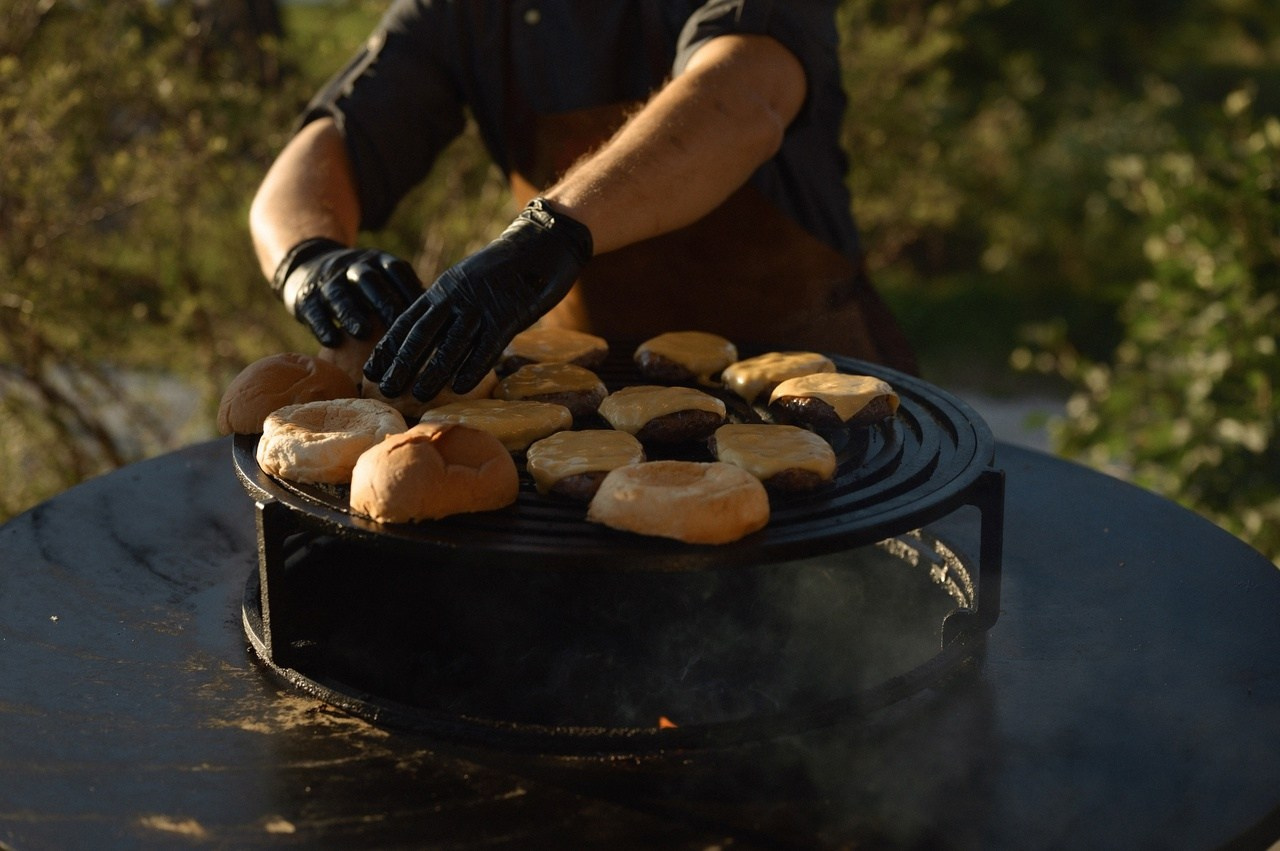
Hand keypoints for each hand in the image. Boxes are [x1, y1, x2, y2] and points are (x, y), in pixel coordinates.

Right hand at [271, 237, 423, 346]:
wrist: (308, 267)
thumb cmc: (362, 284)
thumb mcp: (384, 277)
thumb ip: (407, 293)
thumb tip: (446, 320)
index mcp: (377, 261)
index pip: (396, 271)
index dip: (411, 289)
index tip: (427, 314)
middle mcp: (353, 266)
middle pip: (369, 280)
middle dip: (384, 301)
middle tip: (399, 325)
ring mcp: (328, 280)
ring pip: (338, 293)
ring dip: (351, 312)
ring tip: (362, 332)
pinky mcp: (305, 297)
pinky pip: (313, 309)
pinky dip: (322, 325)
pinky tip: (333, 341)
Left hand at [365, 198, 592, 400]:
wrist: (543, 239)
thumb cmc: (508, 266)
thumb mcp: (470, 281)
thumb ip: (453, 305)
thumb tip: (438, 335)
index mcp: (444, 288)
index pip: (407, 321)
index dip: (387, 348)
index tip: (370, 370)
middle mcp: (457, 297)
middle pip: (421, 335)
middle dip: (401, 363)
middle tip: (384, 389)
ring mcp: (481, 306)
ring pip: (450, 344)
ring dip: (432, 372)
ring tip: (417, 395)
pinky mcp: (508, 315)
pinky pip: (486, 347)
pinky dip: (471, 368)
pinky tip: (459, 388)